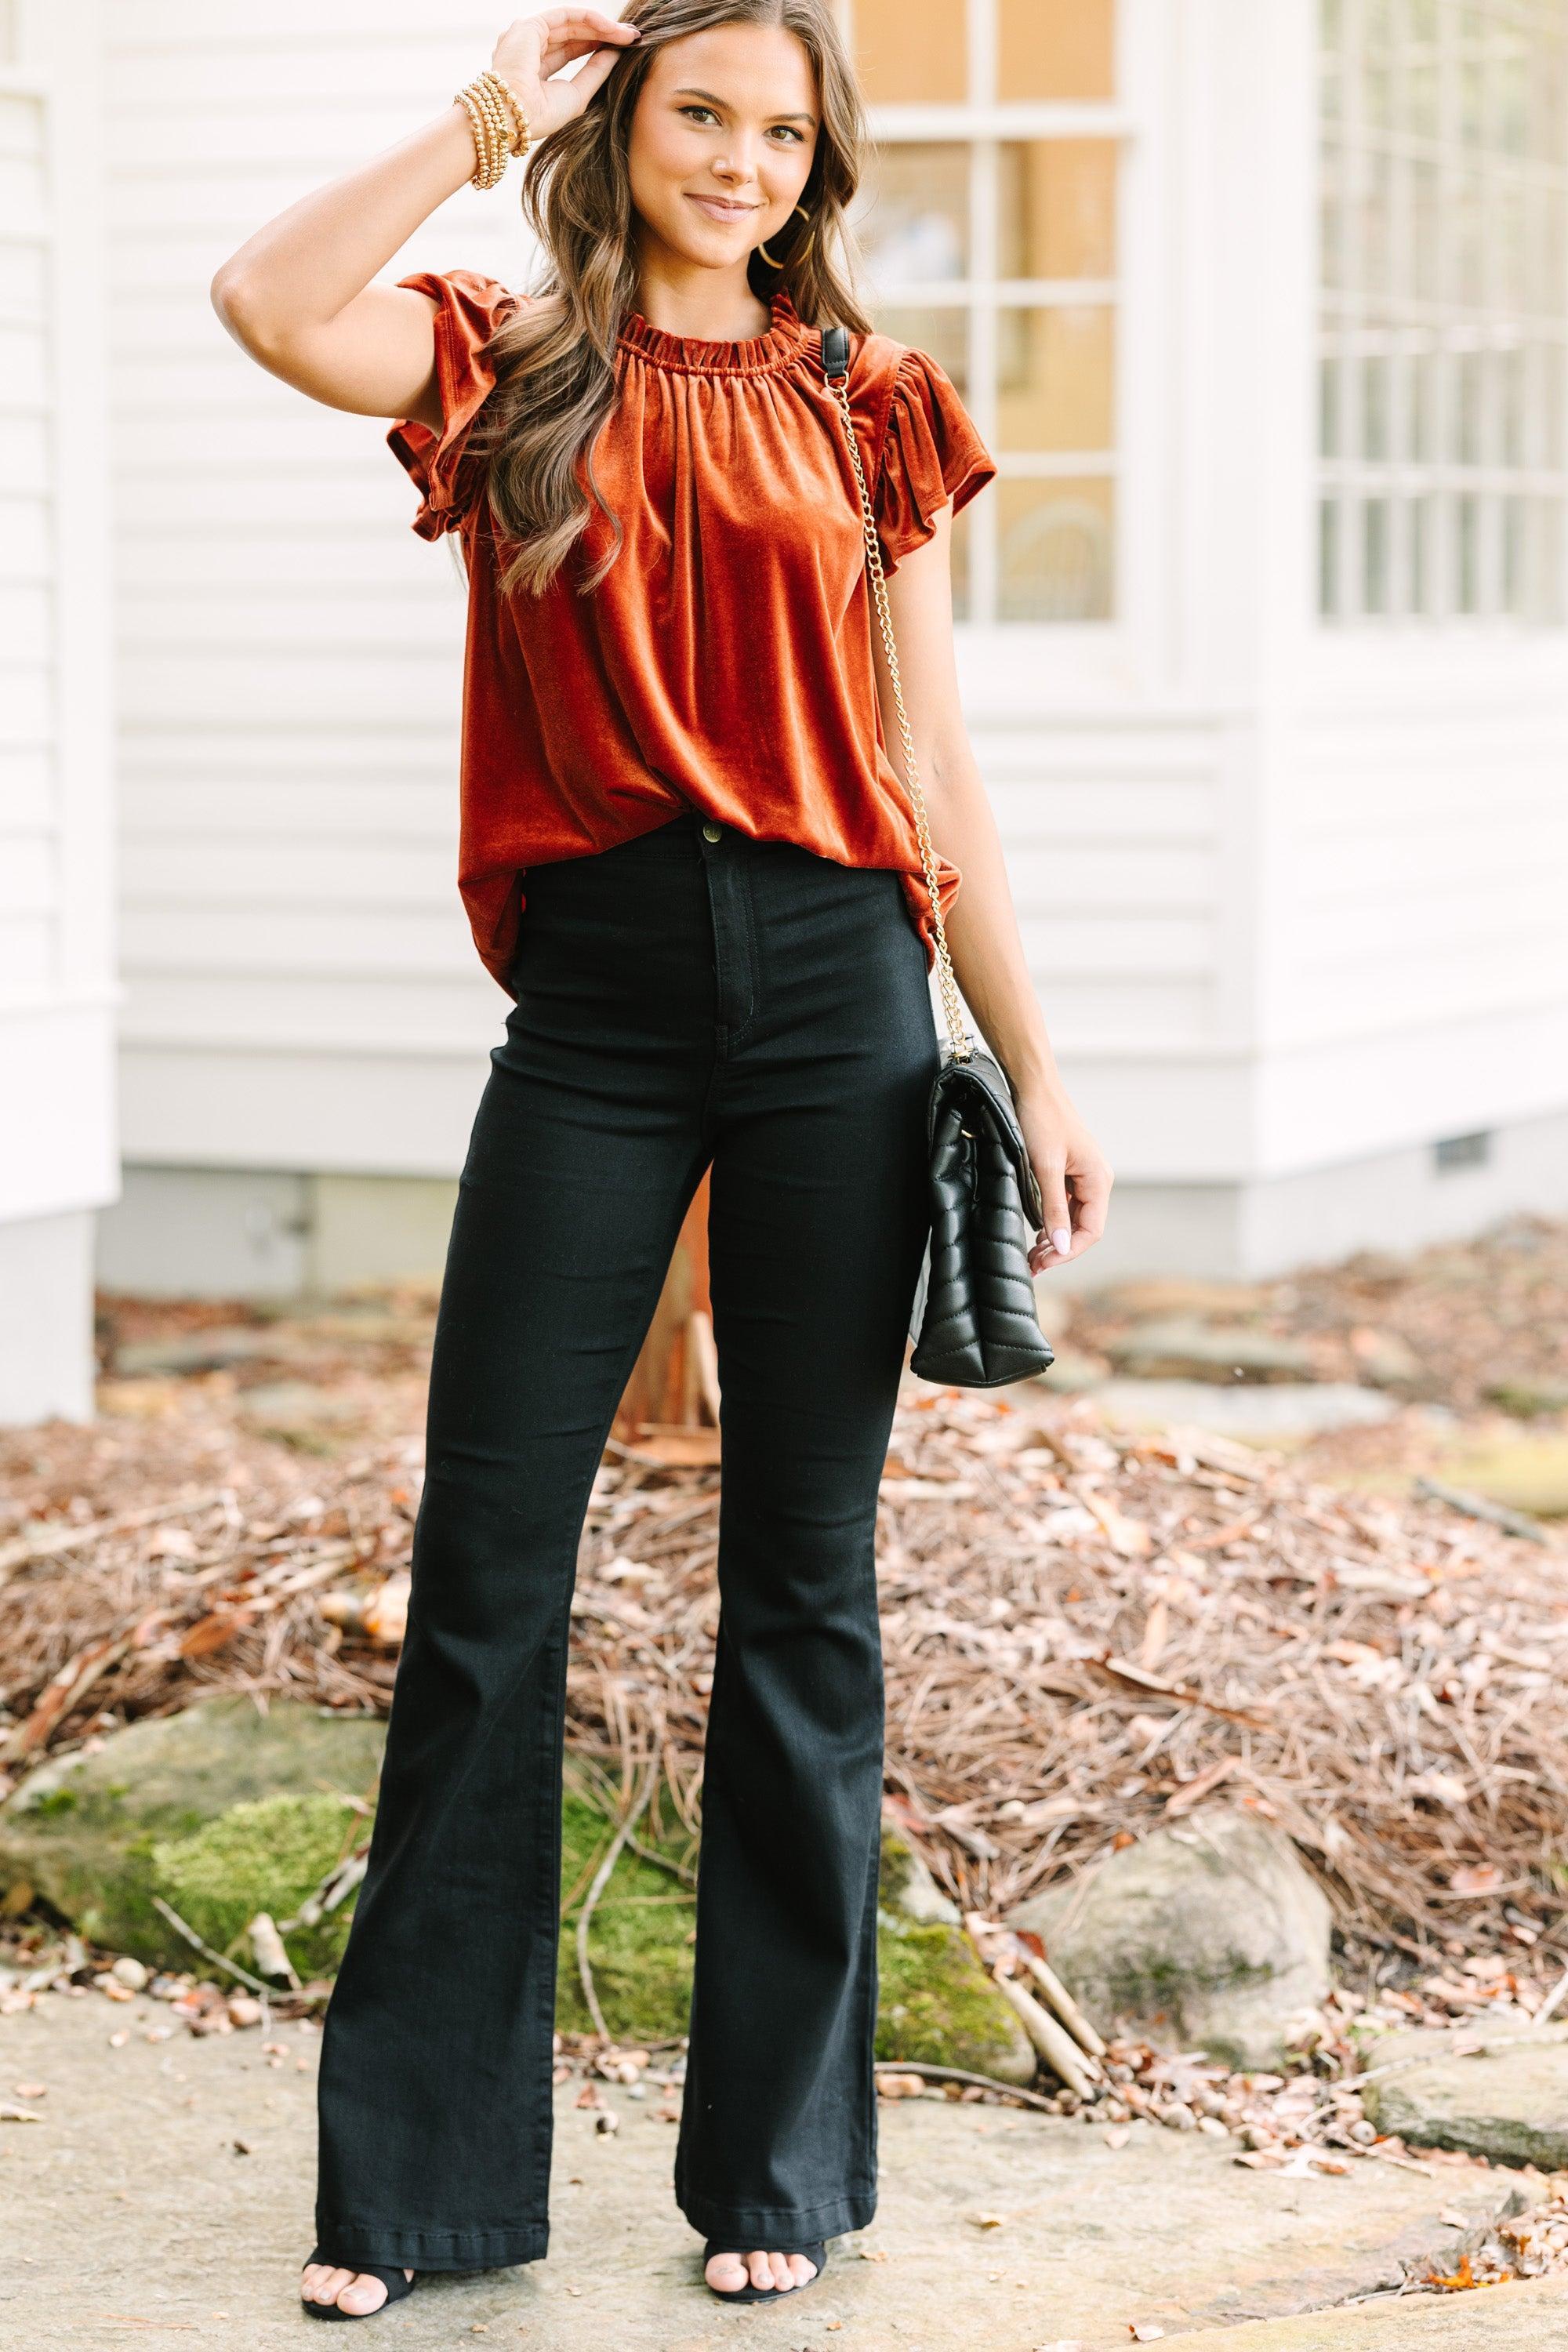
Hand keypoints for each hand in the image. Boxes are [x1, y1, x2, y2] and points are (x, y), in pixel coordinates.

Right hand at [492, 9, 642, 143]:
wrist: (516, 117)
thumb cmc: (541, 116)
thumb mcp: (577, 94)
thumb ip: (595, 72)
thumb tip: (616, 54)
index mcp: (534, 69)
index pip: (571, 50)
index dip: (597, 47)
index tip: (623, 49)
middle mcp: (529, 48)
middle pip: (573, 35)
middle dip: (604, 35)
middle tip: (632, 38)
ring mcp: (528, 35)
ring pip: (572, 24)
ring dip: (602, 27)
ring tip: (628, 34)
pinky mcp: (530, 26)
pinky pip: (567, 16)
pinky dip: (590, 19)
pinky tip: (611, 28)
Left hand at [1014, 1088, 1112, 1275]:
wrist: (1033, 1086)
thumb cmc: (1041, 1119)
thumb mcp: (1044, 1167)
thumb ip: (1054, 1208)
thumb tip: (1060, 1244)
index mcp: (1098, 1179)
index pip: (1090, 1231)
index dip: (1068, 1251)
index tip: (1043, 1262)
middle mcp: (1096, 1180)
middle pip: (1083, 1228)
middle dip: (1060, 1249)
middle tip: (1032, 1265)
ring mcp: (1083, 1176)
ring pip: (1074, 1219)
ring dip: (1055, 1238)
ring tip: (1032, 1254)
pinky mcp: (1069, 1171)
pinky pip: (1065, 1205)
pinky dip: (1052, 1221)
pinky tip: (1037, 1231)